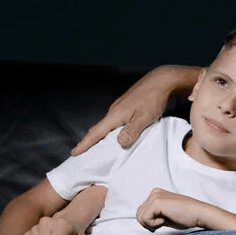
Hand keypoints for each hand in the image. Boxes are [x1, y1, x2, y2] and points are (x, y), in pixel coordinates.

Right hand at [69, 66, 193, 154]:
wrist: (160, 81)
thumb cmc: (153, 98)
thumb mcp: (144, 117)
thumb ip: (132, 130)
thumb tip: (119, 142)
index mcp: (115, 115)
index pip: (96, 132)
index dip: (85, 143)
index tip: (74, 152)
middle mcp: (114, 111)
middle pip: (98, 129)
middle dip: (89, 141)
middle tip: (81, 153)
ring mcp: (120, 108)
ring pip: (107, 125)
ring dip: (100, 136)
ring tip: (96, 148)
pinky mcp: (126, 106)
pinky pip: (114, 121)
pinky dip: (110, 130)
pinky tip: (115, 135)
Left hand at [136, 188, 206, 231]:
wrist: (199, 214)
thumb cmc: (186, 216)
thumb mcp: (165, 214)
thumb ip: (154, 215)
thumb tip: (143, 222)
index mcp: (156, 194)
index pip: (142, 212)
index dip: (150, 222)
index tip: (164, 220)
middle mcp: (154, 192)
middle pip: (139, 215)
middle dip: (150, 223)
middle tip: (165, 221)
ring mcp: (155, 196)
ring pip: (140, 218)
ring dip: (153, 224)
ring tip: (167, 219)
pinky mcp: (157, 203)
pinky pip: (145, 220)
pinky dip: (155, 224)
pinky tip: (167, 219)